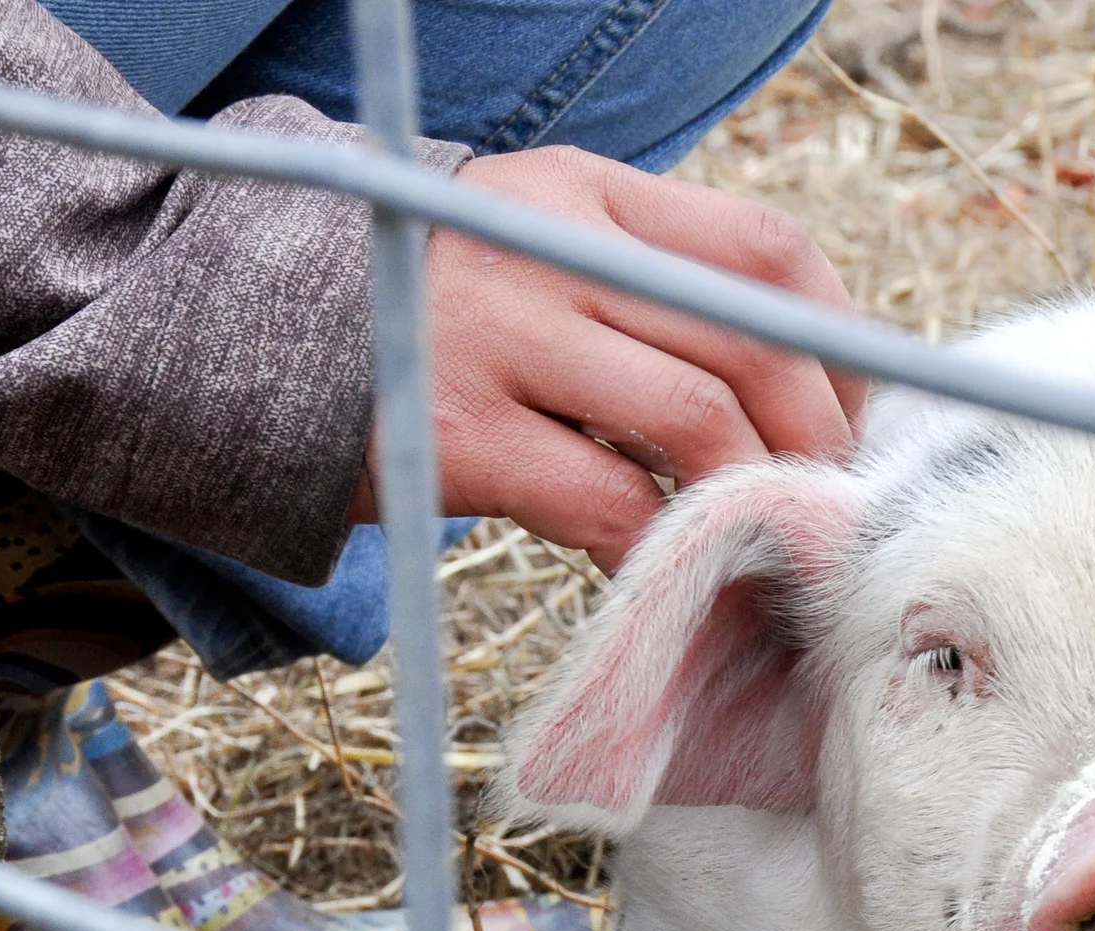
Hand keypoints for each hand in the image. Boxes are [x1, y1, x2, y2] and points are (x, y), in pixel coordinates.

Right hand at [350, 147, 865, 572]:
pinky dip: (662, 551)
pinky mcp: (457, 433)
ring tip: (759, 542)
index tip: (852, 419)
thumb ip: (652, 293)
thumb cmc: (432, 316)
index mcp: (585, 194)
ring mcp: (499, 336)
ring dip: (754, 500)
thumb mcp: (538, 255)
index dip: (839, 343)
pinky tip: (662, 572)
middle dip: (815, 440)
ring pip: (698, 425)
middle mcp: (547, 246)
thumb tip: (807, 395)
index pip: (766, 249)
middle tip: (823, 506)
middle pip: (751, 343)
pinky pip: (609, 505)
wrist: (242, 338)